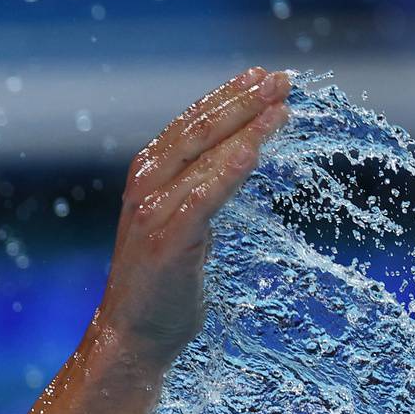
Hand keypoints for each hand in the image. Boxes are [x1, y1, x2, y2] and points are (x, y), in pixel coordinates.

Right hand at [94, 67, 289, 364]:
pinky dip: (225, 174)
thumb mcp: (182, 224)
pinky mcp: (166, 245)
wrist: (132, 338)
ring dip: (244, 130)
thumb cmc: (162, 283)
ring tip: (281, 108)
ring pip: (203, 160)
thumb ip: (200, 191)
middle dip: (242, 102)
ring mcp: (152, 216)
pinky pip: (200, 202)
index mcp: (147, 177)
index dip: (227, 96)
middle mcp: (145, 188)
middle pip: (198, 132)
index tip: (264, 76)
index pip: (190, 123)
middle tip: (282, 80)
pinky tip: (251, 151)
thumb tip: (239, 159)